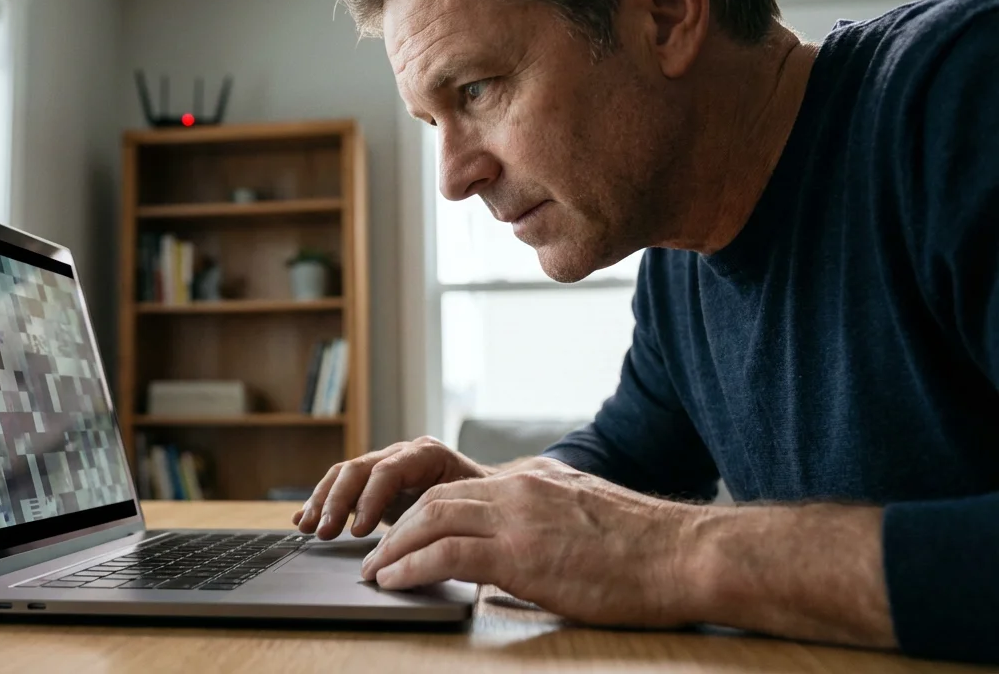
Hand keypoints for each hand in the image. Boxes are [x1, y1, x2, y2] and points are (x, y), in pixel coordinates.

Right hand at [292, 437, 495, 538]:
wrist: (487, 492)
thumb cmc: (483, 501)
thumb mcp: (472, 505)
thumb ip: (447, 515)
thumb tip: (428, 543)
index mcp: (426, 454)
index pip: (388, 471)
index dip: (369, 500)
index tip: (358, 531)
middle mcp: (401, 453)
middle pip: (359, 469)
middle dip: (337, 501)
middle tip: (325, 532)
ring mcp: (384, 464)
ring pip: (344, 475)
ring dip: (322, 502)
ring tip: (308, 528)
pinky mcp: (372, 481)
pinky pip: (341, 486)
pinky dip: (321, 502)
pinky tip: (302, 520)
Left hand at [359, 458, 702, 628]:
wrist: (686, 555)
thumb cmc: (649, 551)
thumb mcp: (587, 518)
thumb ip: (548, 522)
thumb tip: (523, 552)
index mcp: (535, 480)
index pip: (461, 488)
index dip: (424, 513)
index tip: (403, 534)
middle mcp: (520, 488)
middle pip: (436, 498)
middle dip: (397, 527)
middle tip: (374, 554)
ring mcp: (519, 517)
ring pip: (431, 519)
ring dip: (394, 547)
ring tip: (375, 572)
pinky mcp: (521, 552)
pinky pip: (446, 553)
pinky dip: (411, 565)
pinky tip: (394, 581)